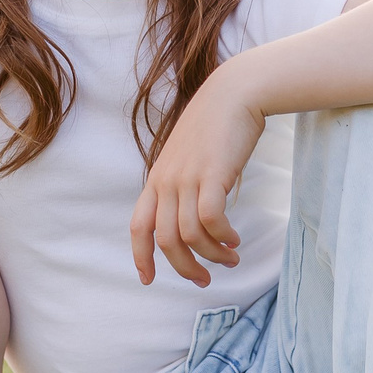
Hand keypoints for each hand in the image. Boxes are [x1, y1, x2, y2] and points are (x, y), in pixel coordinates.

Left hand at [129, 70, 265, 286]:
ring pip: (190, 235)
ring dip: (212, 255)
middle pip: (165, 240)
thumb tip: (193, 218)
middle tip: (204, 279)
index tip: (148, 279)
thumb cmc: (216, 125)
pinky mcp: (211, 175)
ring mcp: (187, 178)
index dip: (140, 257)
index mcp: (157, 179)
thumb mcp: (188, 157)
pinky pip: (211, 220)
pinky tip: (234, 239)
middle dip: (184, 267)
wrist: (234, 93)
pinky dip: (222, 237)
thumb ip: (184, 184)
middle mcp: (166, 182)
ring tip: (231, 258)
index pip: (138, 227)